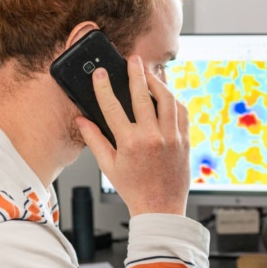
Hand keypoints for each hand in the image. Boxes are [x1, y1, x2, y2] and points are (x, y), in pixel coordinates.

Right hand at [76, 55, 189, 216]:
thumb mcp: (108, 166)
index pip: (112, 107)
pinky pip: (182, 112)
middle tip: (132, 59)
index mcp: (129, 143)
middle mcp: (152, 137)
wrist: (161, 208)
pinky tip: (166, 94)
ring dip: (157, 82)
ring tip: (149, 72)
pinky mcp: (185, 141)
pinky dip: (174, 100)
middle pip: (142, 96)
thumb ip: (94, 140)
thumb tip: (81, 120)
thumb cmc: (133, 189)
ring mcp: (171, 138)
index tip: (100, 73)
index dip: (104, 87)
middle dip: (135, 73)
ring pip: (167, 99)